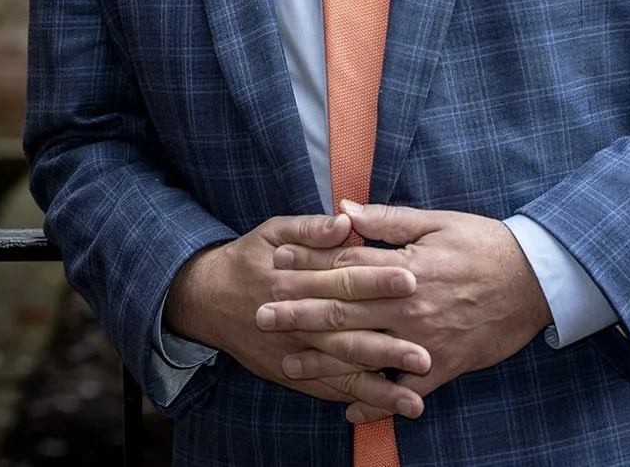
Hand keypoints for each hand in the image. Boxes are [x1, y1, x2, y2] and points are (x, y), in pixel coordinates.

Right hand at [165, 212, 430, 418]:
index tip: (412, 280)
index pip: (343, 280)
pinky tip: (384, 407)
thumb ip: (311, 228)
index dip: (377, 281)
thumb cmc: (247, 258)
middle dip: (386, 347)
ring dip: (378, 387)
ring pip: (340, 372)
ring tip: (413, 401)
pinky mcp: (290, 373)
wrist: (204, 299)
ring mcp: (293, 353)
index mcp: (295, 280)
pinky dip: (355, 400)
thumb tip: (347, 221)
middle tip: (425, 355)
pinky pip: (326, 390)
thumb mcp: (272, 231)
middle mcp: (296, 322)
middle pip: (347, 335)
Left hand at [261, 202, 551, 422]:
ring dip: (325, 362)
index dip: (307, 264)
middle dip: (298, 314)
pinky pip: (405, 388)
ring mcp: (425, 339)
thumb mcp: (437, 221)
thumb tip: (343, 210)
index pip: (345, 266)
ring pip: (365, 353)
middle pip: (343, 311)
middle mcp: (408, 305)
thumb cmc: (485, 244)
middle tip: (261, 316)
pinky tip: (349, 412)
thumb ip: (387, 220)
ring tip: (288, 366)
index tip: (275, 264)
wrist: (537, 280)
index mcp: (403, 267)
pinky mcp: (445, 364)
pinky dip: (377, 402)